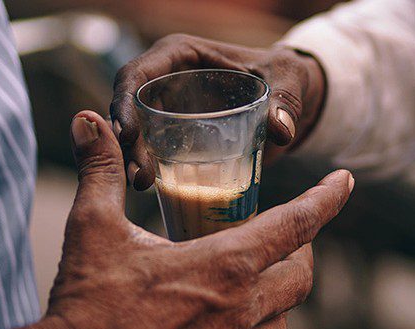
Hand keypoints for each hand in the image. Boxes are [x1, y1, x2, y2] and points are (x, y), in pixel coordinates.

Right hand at [0, 111, 352, 328]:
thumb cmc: (86, 304)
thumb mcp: (93, 228)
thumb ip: (102, 171)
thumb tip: (91, 123)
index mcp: (225, 266)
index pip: (297, 224)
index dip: (327, 199)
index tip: (345, 182)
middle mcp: (241, 310)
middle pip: (301, 276)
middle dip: (301, 251)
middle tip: (286, 236)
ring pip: (282, 321)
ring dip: (278, 295)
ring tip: (255, 279)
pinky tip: (223, 326)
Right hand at [110, 34, 326, 189]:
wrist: (289, 98)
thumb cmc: (285, 77)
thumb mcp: (289, 80)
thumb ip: (286, 101)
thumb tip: (281, 131)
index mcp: (181, 54)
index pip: (138, 73)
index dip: (125, 101)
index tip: (129, 134)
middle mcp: (167, 78)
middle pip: (130, 107)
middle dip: (128, 140)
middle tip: (139, 175)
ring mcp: (169, 107)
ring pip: (137, 131)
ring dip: (134, 158)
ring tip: (142, 185)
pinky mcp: (176, 133)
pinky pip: (154, 149)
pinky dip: (151, 167)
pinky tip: (154, 189)